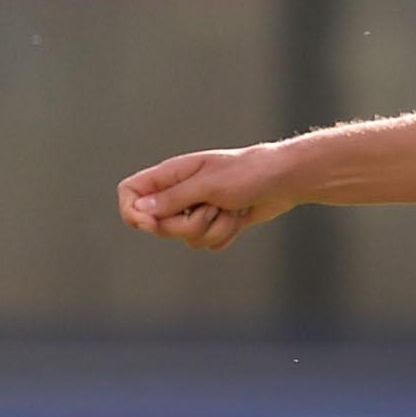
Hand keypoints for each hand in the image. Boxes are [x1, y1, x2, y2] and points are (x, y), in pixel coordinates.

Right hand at [116, 144, 303, 250]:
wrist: (285, 180)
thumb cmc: (248, 173)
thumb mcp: (208, 185)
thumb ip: (173, 198)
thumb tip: (139, 210)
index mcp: (170, 175)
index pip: (130, 192)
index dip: (133, 212)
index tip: (150, 224)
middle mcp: (179, 193)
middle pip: (159, 226)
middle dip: (187, 225)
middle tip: (211, 208)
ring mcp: (197, 210)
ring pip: (186, 238)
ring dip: (213, 228)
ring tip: (231, 208)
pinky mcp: (216, 224)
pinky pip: (208, 244)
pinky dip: (226, 233)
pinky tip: (239, 216)